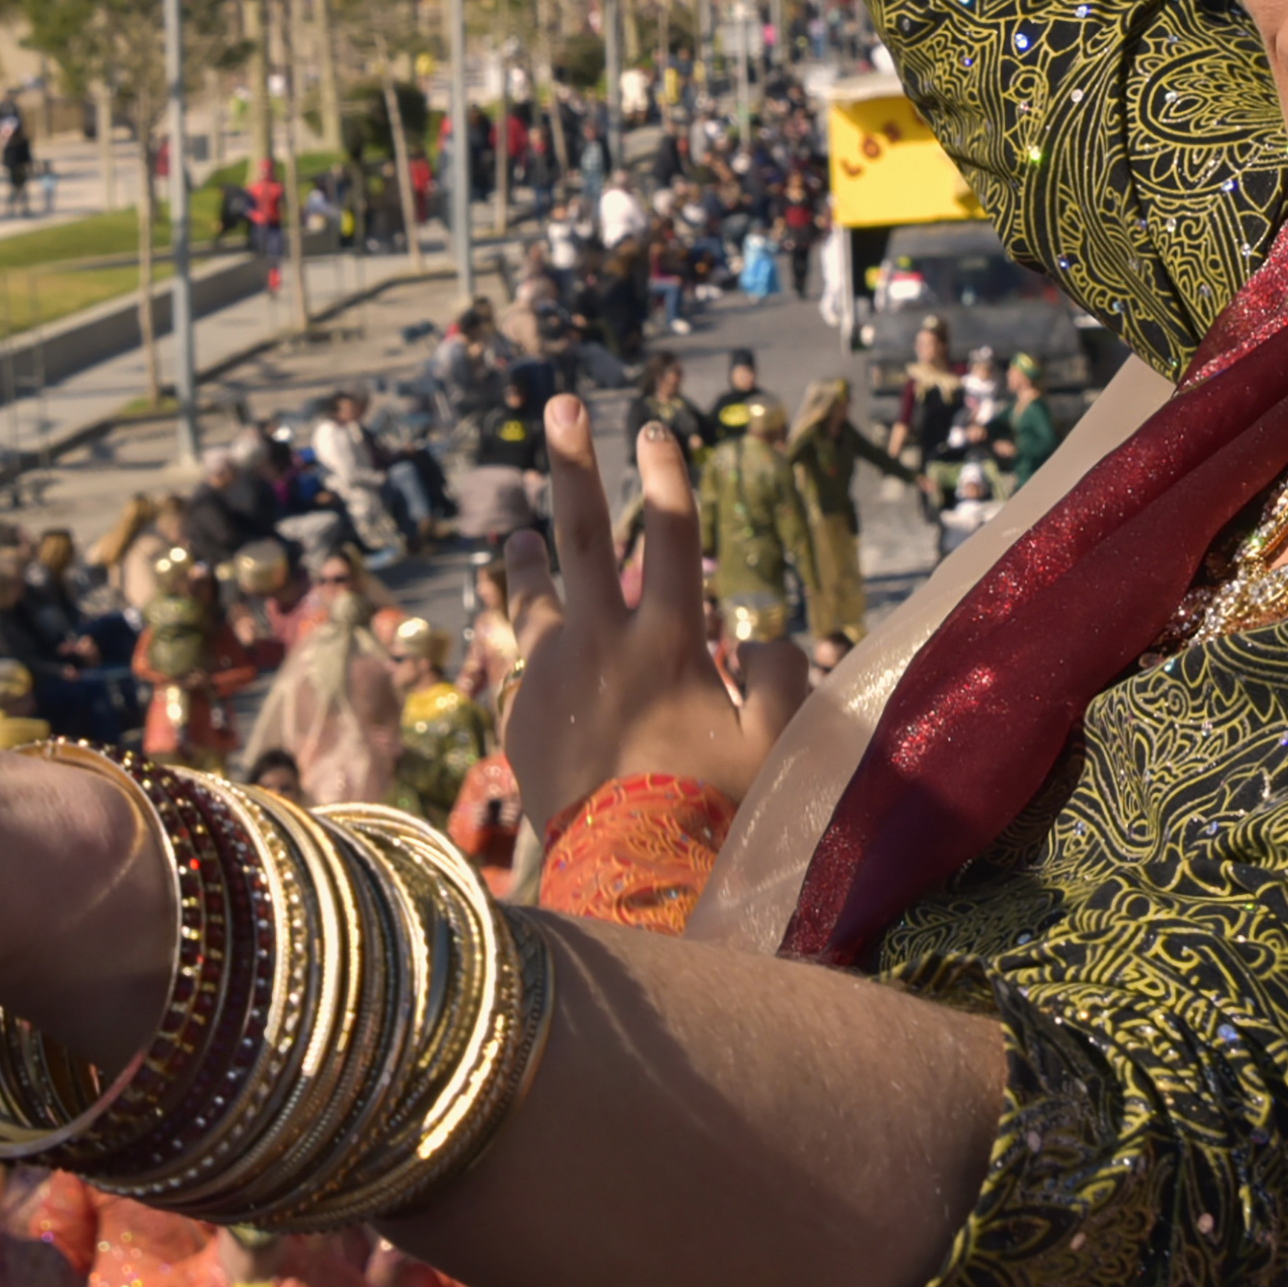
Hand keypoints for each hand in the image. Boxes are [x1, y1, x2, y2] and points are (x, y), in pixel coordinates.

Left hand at [501, 397, 806, 836]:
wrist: (632, 881)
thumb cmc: (717, 813)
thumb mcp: (775, 744)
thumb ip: (778, 676)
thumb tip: (757, 635)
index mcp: (666, 640)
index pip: (669, 537)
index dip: (666, 478)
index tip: (655, 426)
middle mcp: (600, 644)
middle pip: (582, 535)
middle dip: (573, 464)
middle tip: (560, 406)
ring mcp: (551, 680)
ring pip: (529, 597)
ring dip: (523, 559)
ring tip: (515, 534)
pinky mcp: (518, 720)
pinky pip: (511, 664)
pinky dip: (512, 641)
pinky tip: (509, 635)